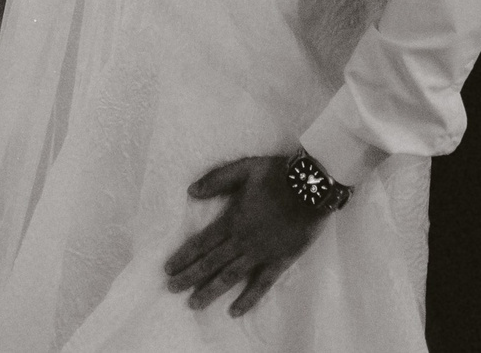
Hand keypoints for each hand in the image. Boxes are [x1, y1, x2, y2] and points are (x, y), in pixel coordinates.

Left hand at [165, 155, 323, 313]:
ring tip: (193, 304)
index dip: (183, 256)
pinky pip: (261, 284)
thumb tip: (191, 191)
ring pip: (230, 277)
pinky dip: (248, 299)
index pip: (201, 243)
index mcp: (232, 220)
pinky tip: (234, 311)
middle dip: (189, 277)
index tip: (168, 269)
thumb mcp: (243, 169)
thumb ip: (217, 180)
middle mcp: (242, 241)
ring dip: (210, 291)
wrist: (312, 186)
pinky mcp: (279, 261)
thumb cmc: (277, 175)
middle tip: (172, 289)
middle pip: (210, 263)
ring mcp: (260, 253)